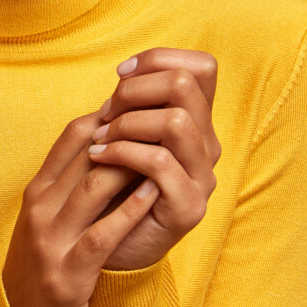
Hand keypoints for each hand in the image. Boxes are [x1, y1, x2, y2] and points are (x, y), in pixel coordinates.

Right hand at [2, 104, 165, 306]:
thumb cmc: (41, 266)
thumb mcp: (47, 217)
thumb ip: (70, 181)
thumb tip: (109, 140)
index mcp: (37, 192)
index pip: (73, 136)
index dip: (112, 112)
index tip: (147, 102)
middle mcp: (40, 210)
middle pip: (86, 154)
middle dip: (128, 132)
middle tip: (167, 115)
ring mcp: (51, 241)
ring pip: (92, 187)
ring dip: (132, 164)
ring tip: (167, 149)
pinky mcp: (68, 274)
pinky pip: (101, 235)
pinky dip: (128, 212)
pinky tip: (154, 195)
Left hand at [90, 49, 220, 271]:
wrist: (107, 247)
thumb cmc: (110, 187)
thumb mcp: (122, 137)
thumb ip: (131, 107)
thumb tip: (123, 75)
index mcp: (196, 122)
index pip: (201, 67)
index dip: (158, 60)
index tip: (120, 75)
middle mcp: (207, 145)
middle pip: (185, 85)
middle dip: (134, 91)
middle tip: (106, 113)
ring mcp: (202, 176)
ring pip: (176, 122)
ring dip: (127, 124)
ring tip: (100, 140)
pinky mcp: (188, 206)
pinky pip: (159, 163)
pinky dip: (122, 153)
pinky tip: (99, 158)